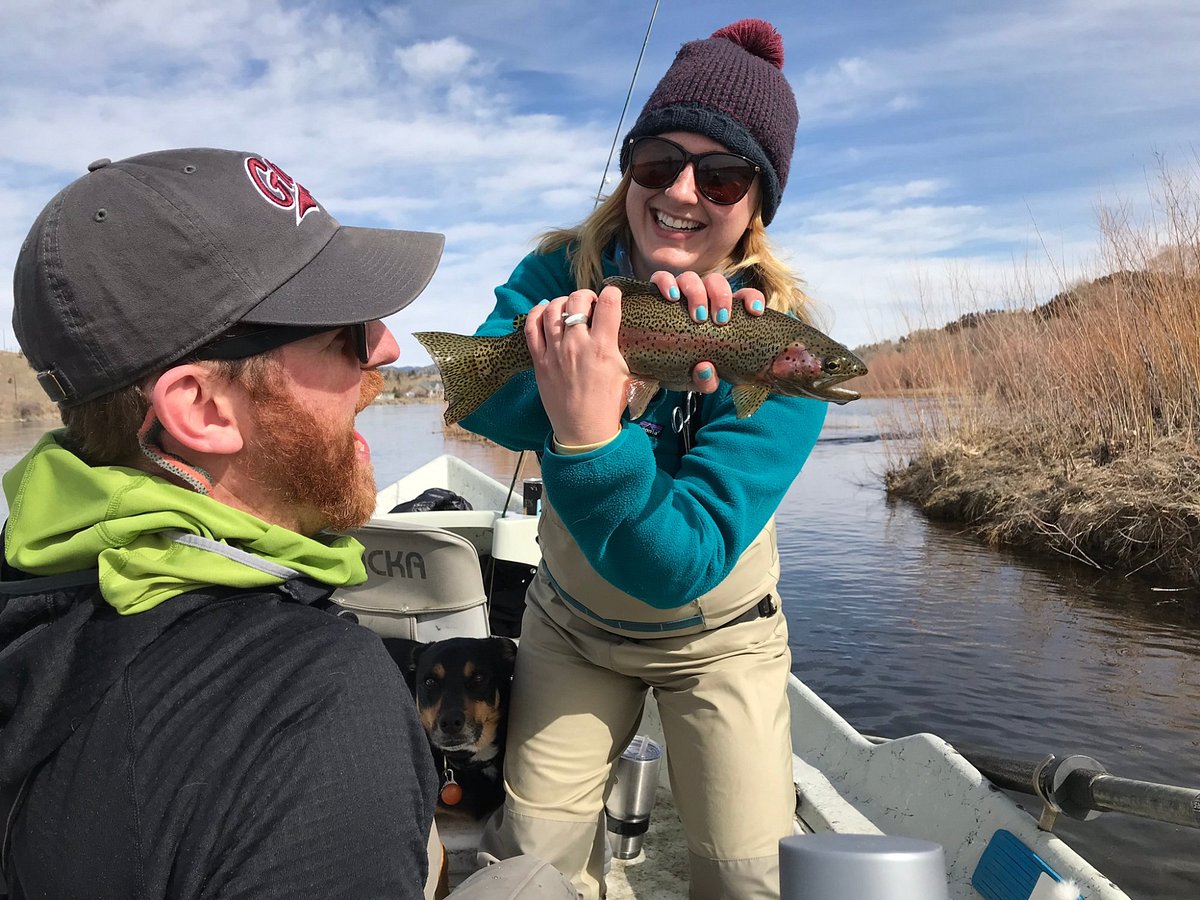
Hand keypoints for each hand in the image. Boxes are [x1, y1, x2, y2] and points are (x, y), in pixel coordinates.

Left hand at [524, 284, 629, 446]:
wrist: (584, 431)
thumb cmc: (607, 405)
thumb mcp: (624, 373)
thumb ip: (617, 346)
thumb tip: (615, 328)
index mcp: (603, 348)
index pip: (608, 304)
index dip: (612, 293)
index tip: (612, 296)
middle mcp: (576, 345)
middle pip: (577, 301)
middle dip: (586, 296)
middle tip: (590, 304)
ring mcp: (554, 352)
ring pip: (552, 309)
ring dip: (562, 302)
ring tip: (569, 307)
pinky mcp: (539, 361)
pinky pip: (531, 327)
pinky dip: (536, 313)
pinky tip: (544, 310)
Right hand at [648, 271, 766, 392]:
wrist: (647, 369)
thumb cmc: (680, 368)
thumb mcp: (695, 379)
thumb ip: (706, 380)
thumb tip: (705, 369)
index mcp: (720, 314)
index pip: (742, 296)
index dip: (751, 298)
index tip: (754, 312)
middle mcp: (701, 298)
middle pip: (716, 281)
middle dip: (721, 297)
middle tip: (719, 320)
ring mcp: (678, 293)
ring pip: (691, 278)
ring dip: (697, 293)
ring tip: (696, 316)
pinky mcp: (656, 292)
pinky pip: (661, 278)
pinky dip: (666, 283)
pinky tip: (671, 297)